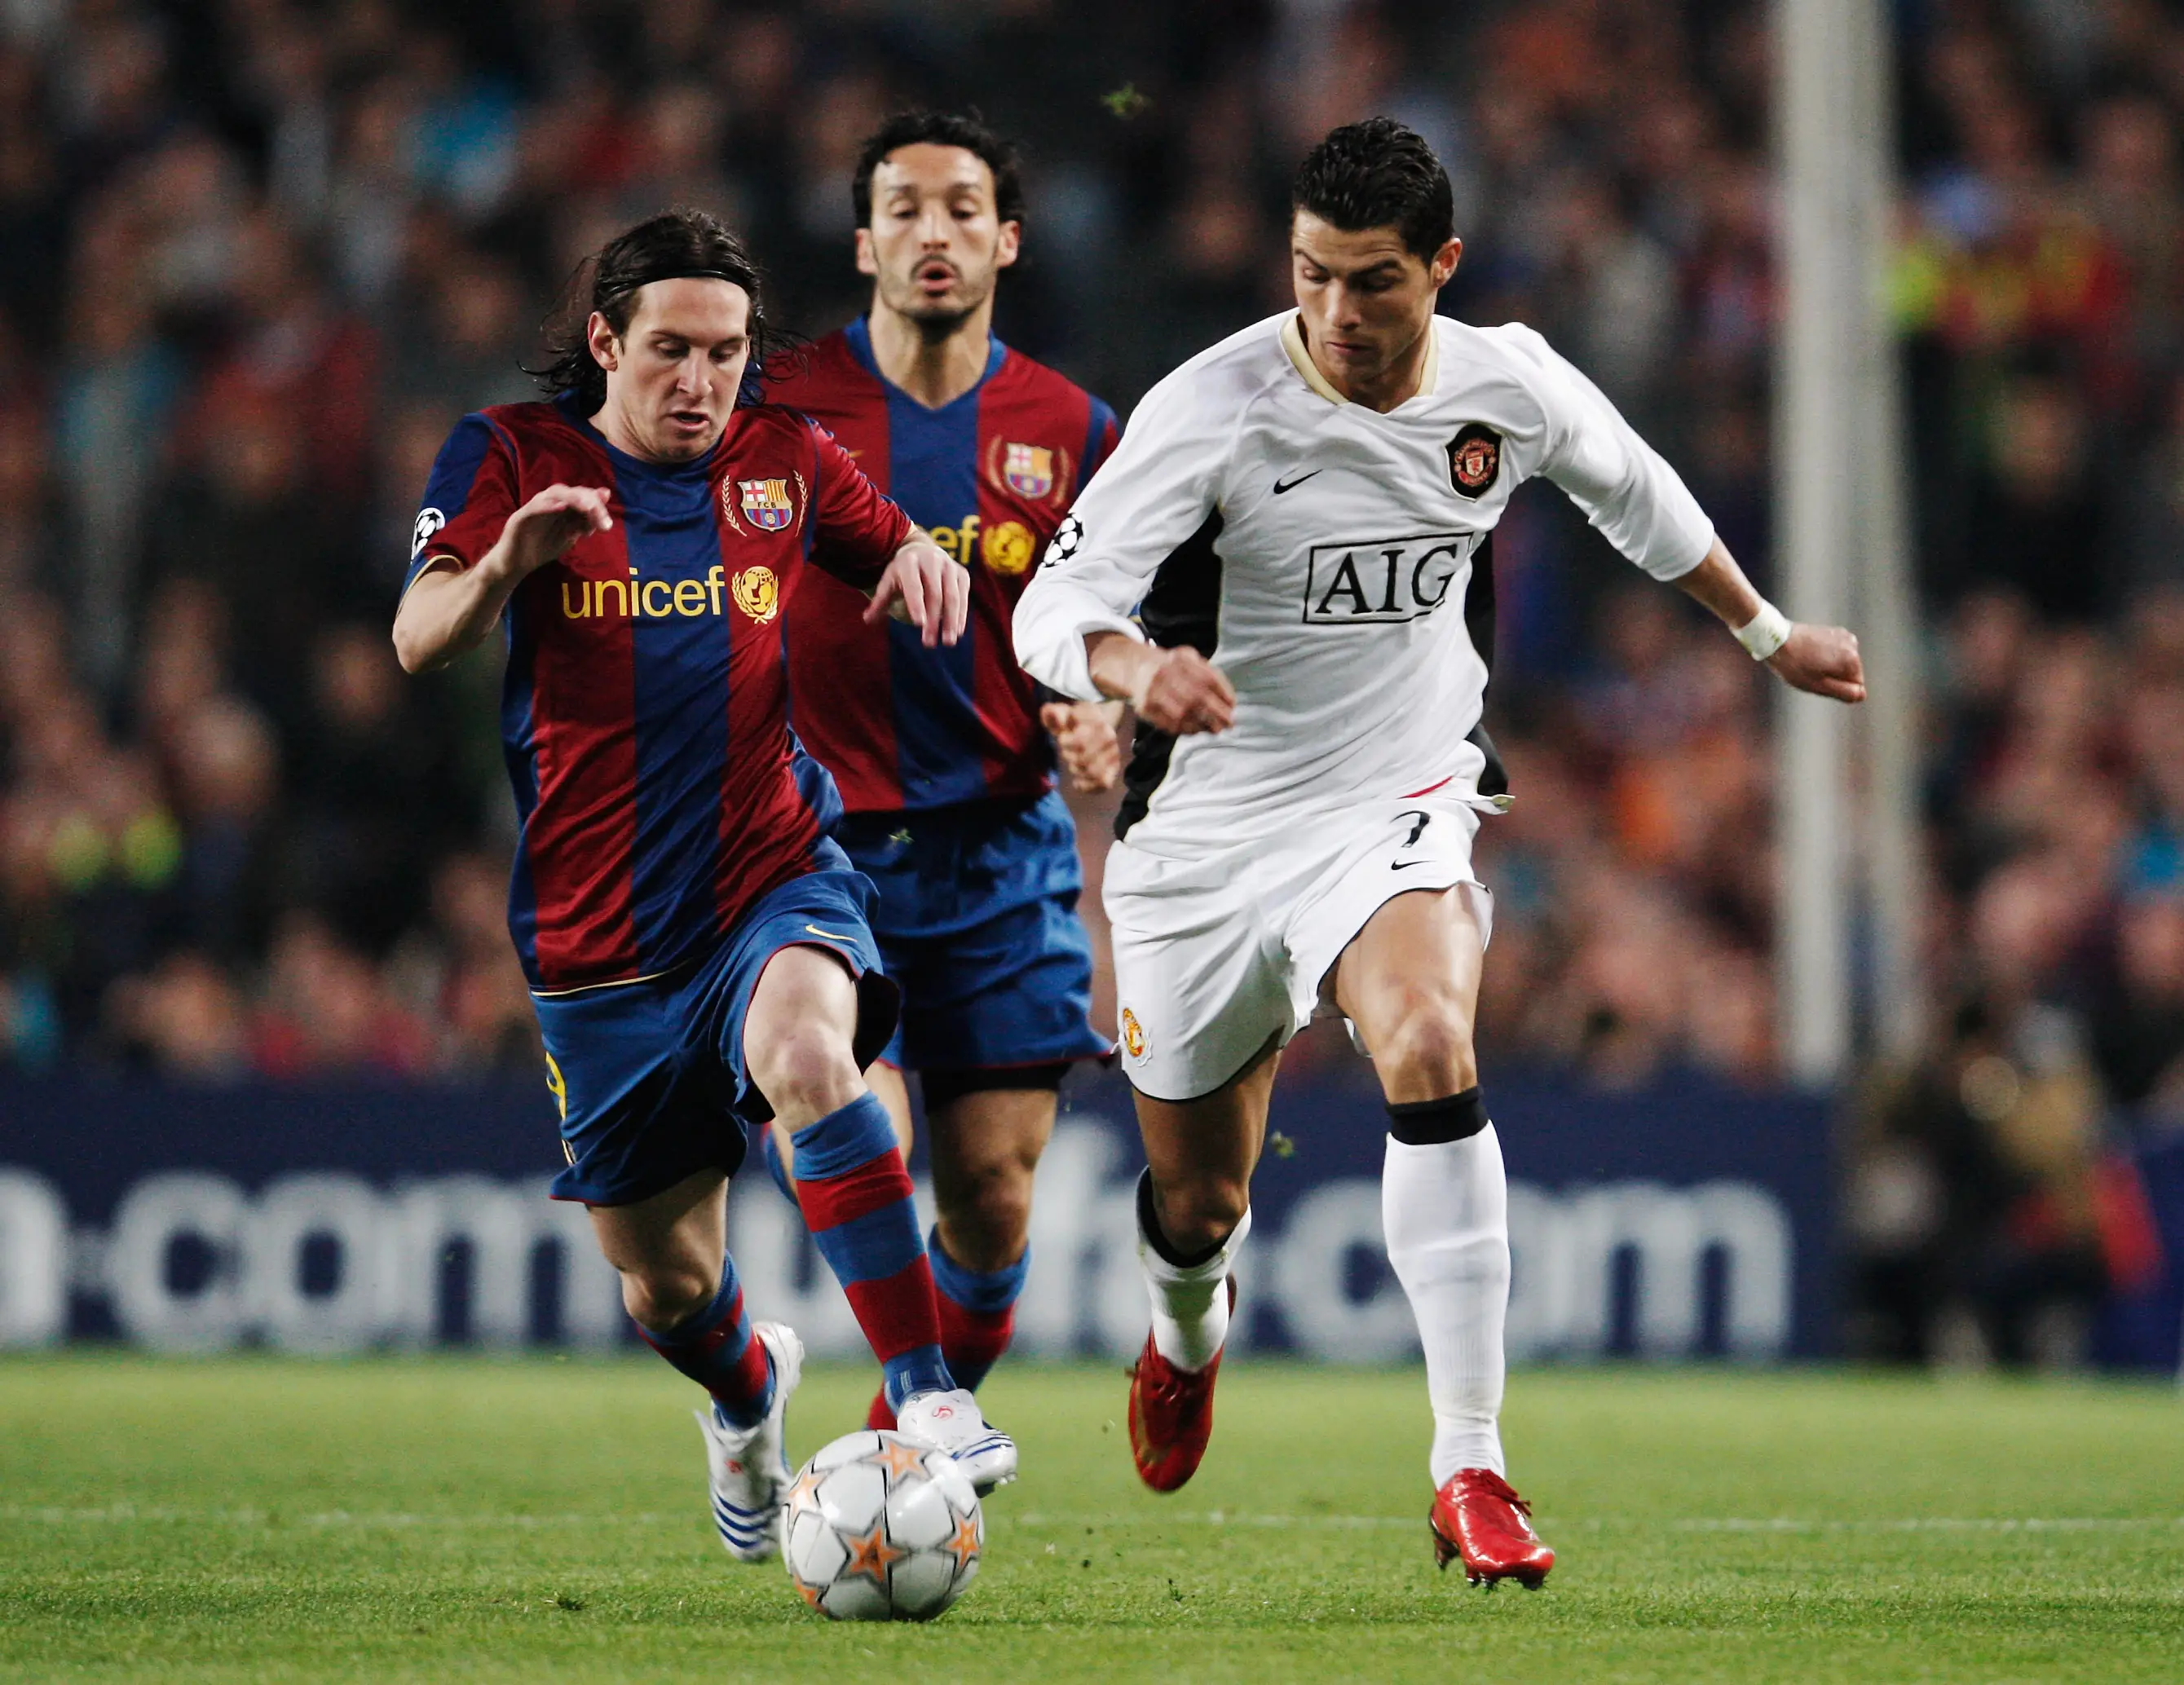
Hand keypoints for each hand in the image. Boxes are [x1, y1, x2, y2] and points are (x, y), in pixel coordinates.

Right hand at [490, 484, 613, 583]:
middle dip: (589, 503)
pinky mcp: (519, 518)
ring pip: (553, 495)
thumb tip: (603, 505)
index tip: (606, 521)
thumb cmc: (541, 548)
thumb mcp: (568, 537)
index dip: (596, 504)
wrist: (515, 565)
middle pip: (570, 493)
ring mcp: (532, 509)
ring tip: (587, 507)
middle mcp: (546, 502)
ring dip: (573, 499)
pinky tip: (561, 507)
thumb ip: (584, 522)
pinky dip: (547, 506)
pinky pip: (533, 508)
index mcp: (559, 506)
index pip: (580, 496)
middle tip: (601, 519)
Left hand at [864, 538, 967, 646]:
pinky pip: (964, 597)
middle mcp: (931, 561)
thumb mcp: (889, 582)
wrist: (923, 550)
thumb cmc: (903, 572)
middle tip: (929, 643)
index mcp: (909, 562)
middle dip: (933, 620)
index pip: (914, 585)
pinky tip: (958, 632)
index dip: (916, 604)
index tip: (918, 624)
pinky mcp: (962, 573)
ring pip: (953, 597)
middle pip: (935, 594)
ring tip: (948, 642)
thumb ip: (880, 602)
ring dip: (951, 621)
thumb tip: (867, 620)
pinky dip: (961, 616)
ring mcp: (949, 566)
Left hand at [1041, 699, 1124, 791]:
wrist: (1093, 729)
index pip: (1079, 736)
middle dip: (1068, 754)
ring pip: (1092, 770)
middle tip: (1067, 751)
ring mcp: (1114, 753)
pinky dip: (1086, 785)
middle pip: (1084, 754)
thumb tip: (1056, 718)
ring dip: (1077, 769)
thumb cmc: (1071, 723)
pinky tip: (1078, 781)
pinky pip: (1102, 784)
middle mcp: (1109, 735)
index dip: (1065, 740)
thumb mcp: (1060, 714)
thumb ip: (1054, 713)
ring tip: (1074, 763)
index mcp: (1096, 718)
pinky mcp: (1114, 769)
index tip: (1064, 736)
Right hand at [1130, 646, 1234, 735]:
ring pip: (1183, 713)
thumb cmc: (1172, 667)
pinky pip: (1169, 722)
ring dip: (1203, 724)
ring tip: (1215, 729)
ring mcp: (1153, 690)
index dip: (1224, 693)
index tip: (1233, 705)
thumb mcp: (1189, 659)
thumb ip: (1209, 674)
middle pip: (1197, 697)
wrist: (1136, 668)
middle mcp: (1165, 673)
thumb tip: (1229, 703)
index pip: (1208, 678)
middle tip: (1229, 723)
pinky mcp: (1145, 707)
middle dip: (1217, 713)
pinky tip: (1197, 730)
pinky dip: (1187, 729)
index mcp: (1180, 659)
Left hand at [1766, 623, 1865, 703]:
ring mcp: (1844, 635)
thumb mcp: (1818, 686)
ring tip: (1808, 661)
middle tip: (1811, 671)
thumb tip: (1861, 695)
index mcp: (1851, 659)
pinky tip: (1809, 652)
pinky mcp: (1835, 630)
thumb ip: (1844, 693)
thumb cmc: (1794, 665)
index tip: (1818, 679)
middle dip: (1833, 676)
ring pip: (1842, 663)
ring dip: (1829, 666)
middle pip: (1849, 673)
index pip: (1856, 686)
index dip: (1836, 687)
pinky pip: (1836, 652)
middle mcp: (1853, 645)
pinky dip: (1825, 655)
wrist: (1776, 638)